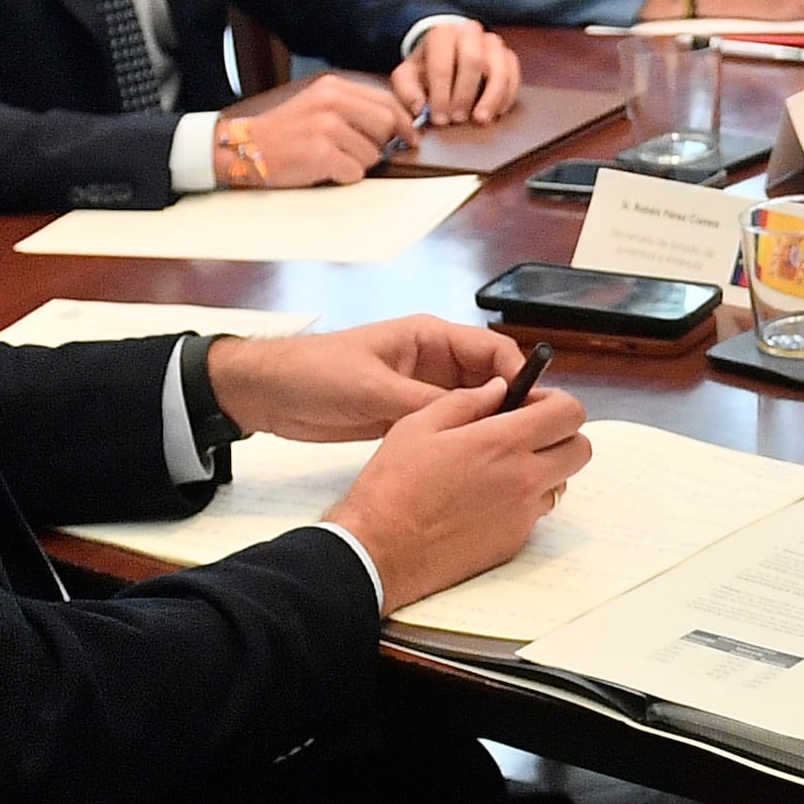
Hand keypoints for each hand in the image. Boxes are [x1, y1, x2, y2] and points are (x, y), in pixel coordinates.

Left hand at [206, 313, 527, 442]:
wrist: (269, 394)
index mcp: (429, 337)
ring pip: (473, 409)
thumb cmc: (315, 373)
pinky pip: (449, 428)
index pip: (492, 351)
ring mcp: (421, 390)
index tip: (533, 407)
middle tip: (531, 440)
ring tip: (510, 457)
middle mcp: (433, 362)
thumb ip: (424, 401)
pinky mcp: (407, 416)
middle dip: (512, 407)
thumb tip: (476, 416)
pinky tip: (477, 465)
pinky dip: (464, 442)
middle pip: (491, 382)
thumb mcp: (373, 387)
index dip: (519, 377)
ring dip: (489, 428)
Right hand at [209, 71, 412, 187]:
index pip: (387, 101)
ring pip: (372, 155)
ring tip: (331, 158)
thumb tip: (398, 125)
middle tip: (358, 151)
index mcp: (334, 87)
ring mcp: (327, 128)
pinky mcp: (321, 154)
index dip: (404, 122)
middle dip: (380, 144)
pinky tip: (324, 169)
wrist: (246, 147)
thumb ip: (354, 107)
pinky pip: (355, 173)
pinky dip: (344, 176)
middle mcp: (332, 103)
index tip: (410, 136)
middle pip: (386, 126)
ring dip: (358, 163)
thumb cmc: (287, 130)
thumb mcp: (320, 104)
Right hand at [318, 369, 591, 608]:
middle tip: (525, 434)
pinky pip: (537, 513)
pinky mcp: (514, 542)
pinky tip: (486, 499)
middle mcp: (523, 479)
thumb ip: (466, 401)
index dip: (555, 403)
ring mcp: (523, 515)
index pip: (569, 412)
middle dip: (560, 435)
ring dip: (544, 469)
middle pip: (580, 449)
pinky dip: (523, 500)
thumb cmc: (392, 488)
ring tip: (501, 467)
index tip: (531, 405)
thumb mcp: (418, 426)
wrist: (380, 552)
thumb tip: (498, 389)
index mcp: (502, 443)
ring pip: (561, 482)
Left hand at [394, 18, 524, 125]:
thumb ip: (407, 91)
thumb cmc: (427, 68)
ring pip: (499, 68)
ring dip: (491, 97)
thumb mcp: (408, 76)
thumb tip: (419, 107)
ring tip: (481, 119)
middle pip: (473, 61)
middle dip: (465, 94)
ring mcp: (493, 43)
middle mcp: (470, 32)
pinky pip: (514, 76)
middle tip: (458, 119)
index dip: (440, 94)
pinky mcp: (508, 57)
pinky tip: (497, 112)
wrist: (447, 54)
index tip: (439, 118)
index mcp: (442, 33)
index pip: (442, 63)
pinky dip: (507, 96)